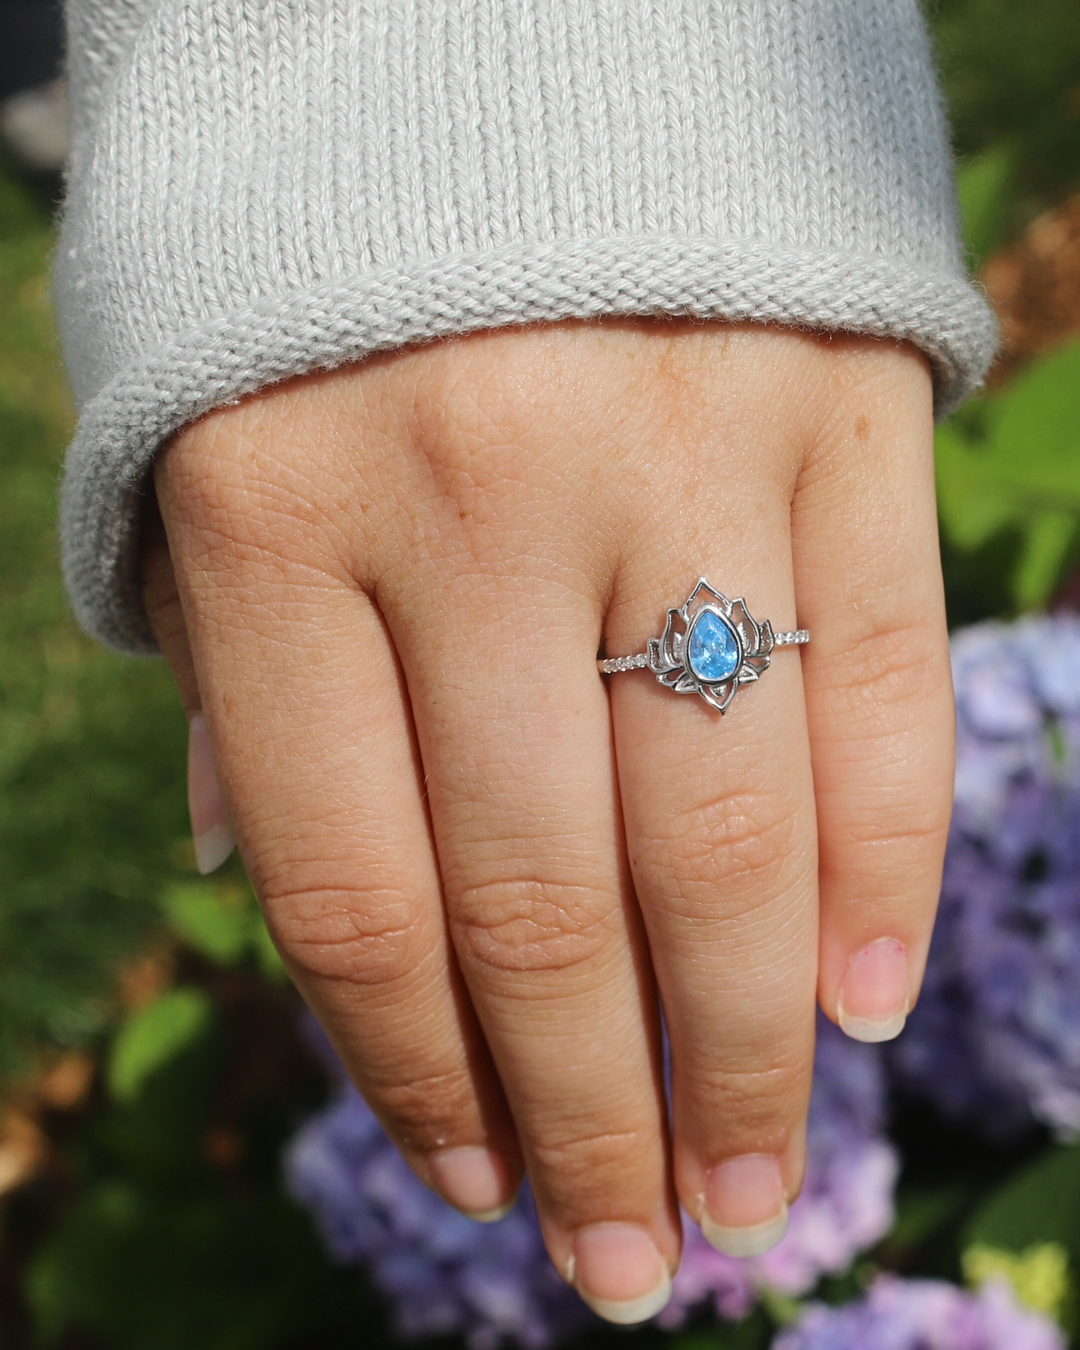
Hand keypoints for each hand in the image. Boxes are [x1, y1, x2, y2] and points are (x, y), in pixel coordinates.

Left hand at [142, 319, 951, 1322]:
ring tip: (753, 1192)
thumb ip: (247, 692)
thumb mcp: (214, 468)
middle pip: (554, 901)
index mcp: (275, 518)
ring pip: (729, 826)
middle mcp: (477, 493)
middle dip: (601, 1117)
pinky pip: (874, 677)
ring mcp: (673, 442)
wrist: (487, 33)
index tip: (482, 1187)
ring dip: (748, 1046)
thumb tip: (300, 921)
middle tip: (637, 1265)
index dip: (424, 1079)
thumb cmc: (317, 293)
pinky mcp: (832, 394)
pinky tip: (862, 1003)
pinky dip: (881, 863)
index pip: (360, 895)